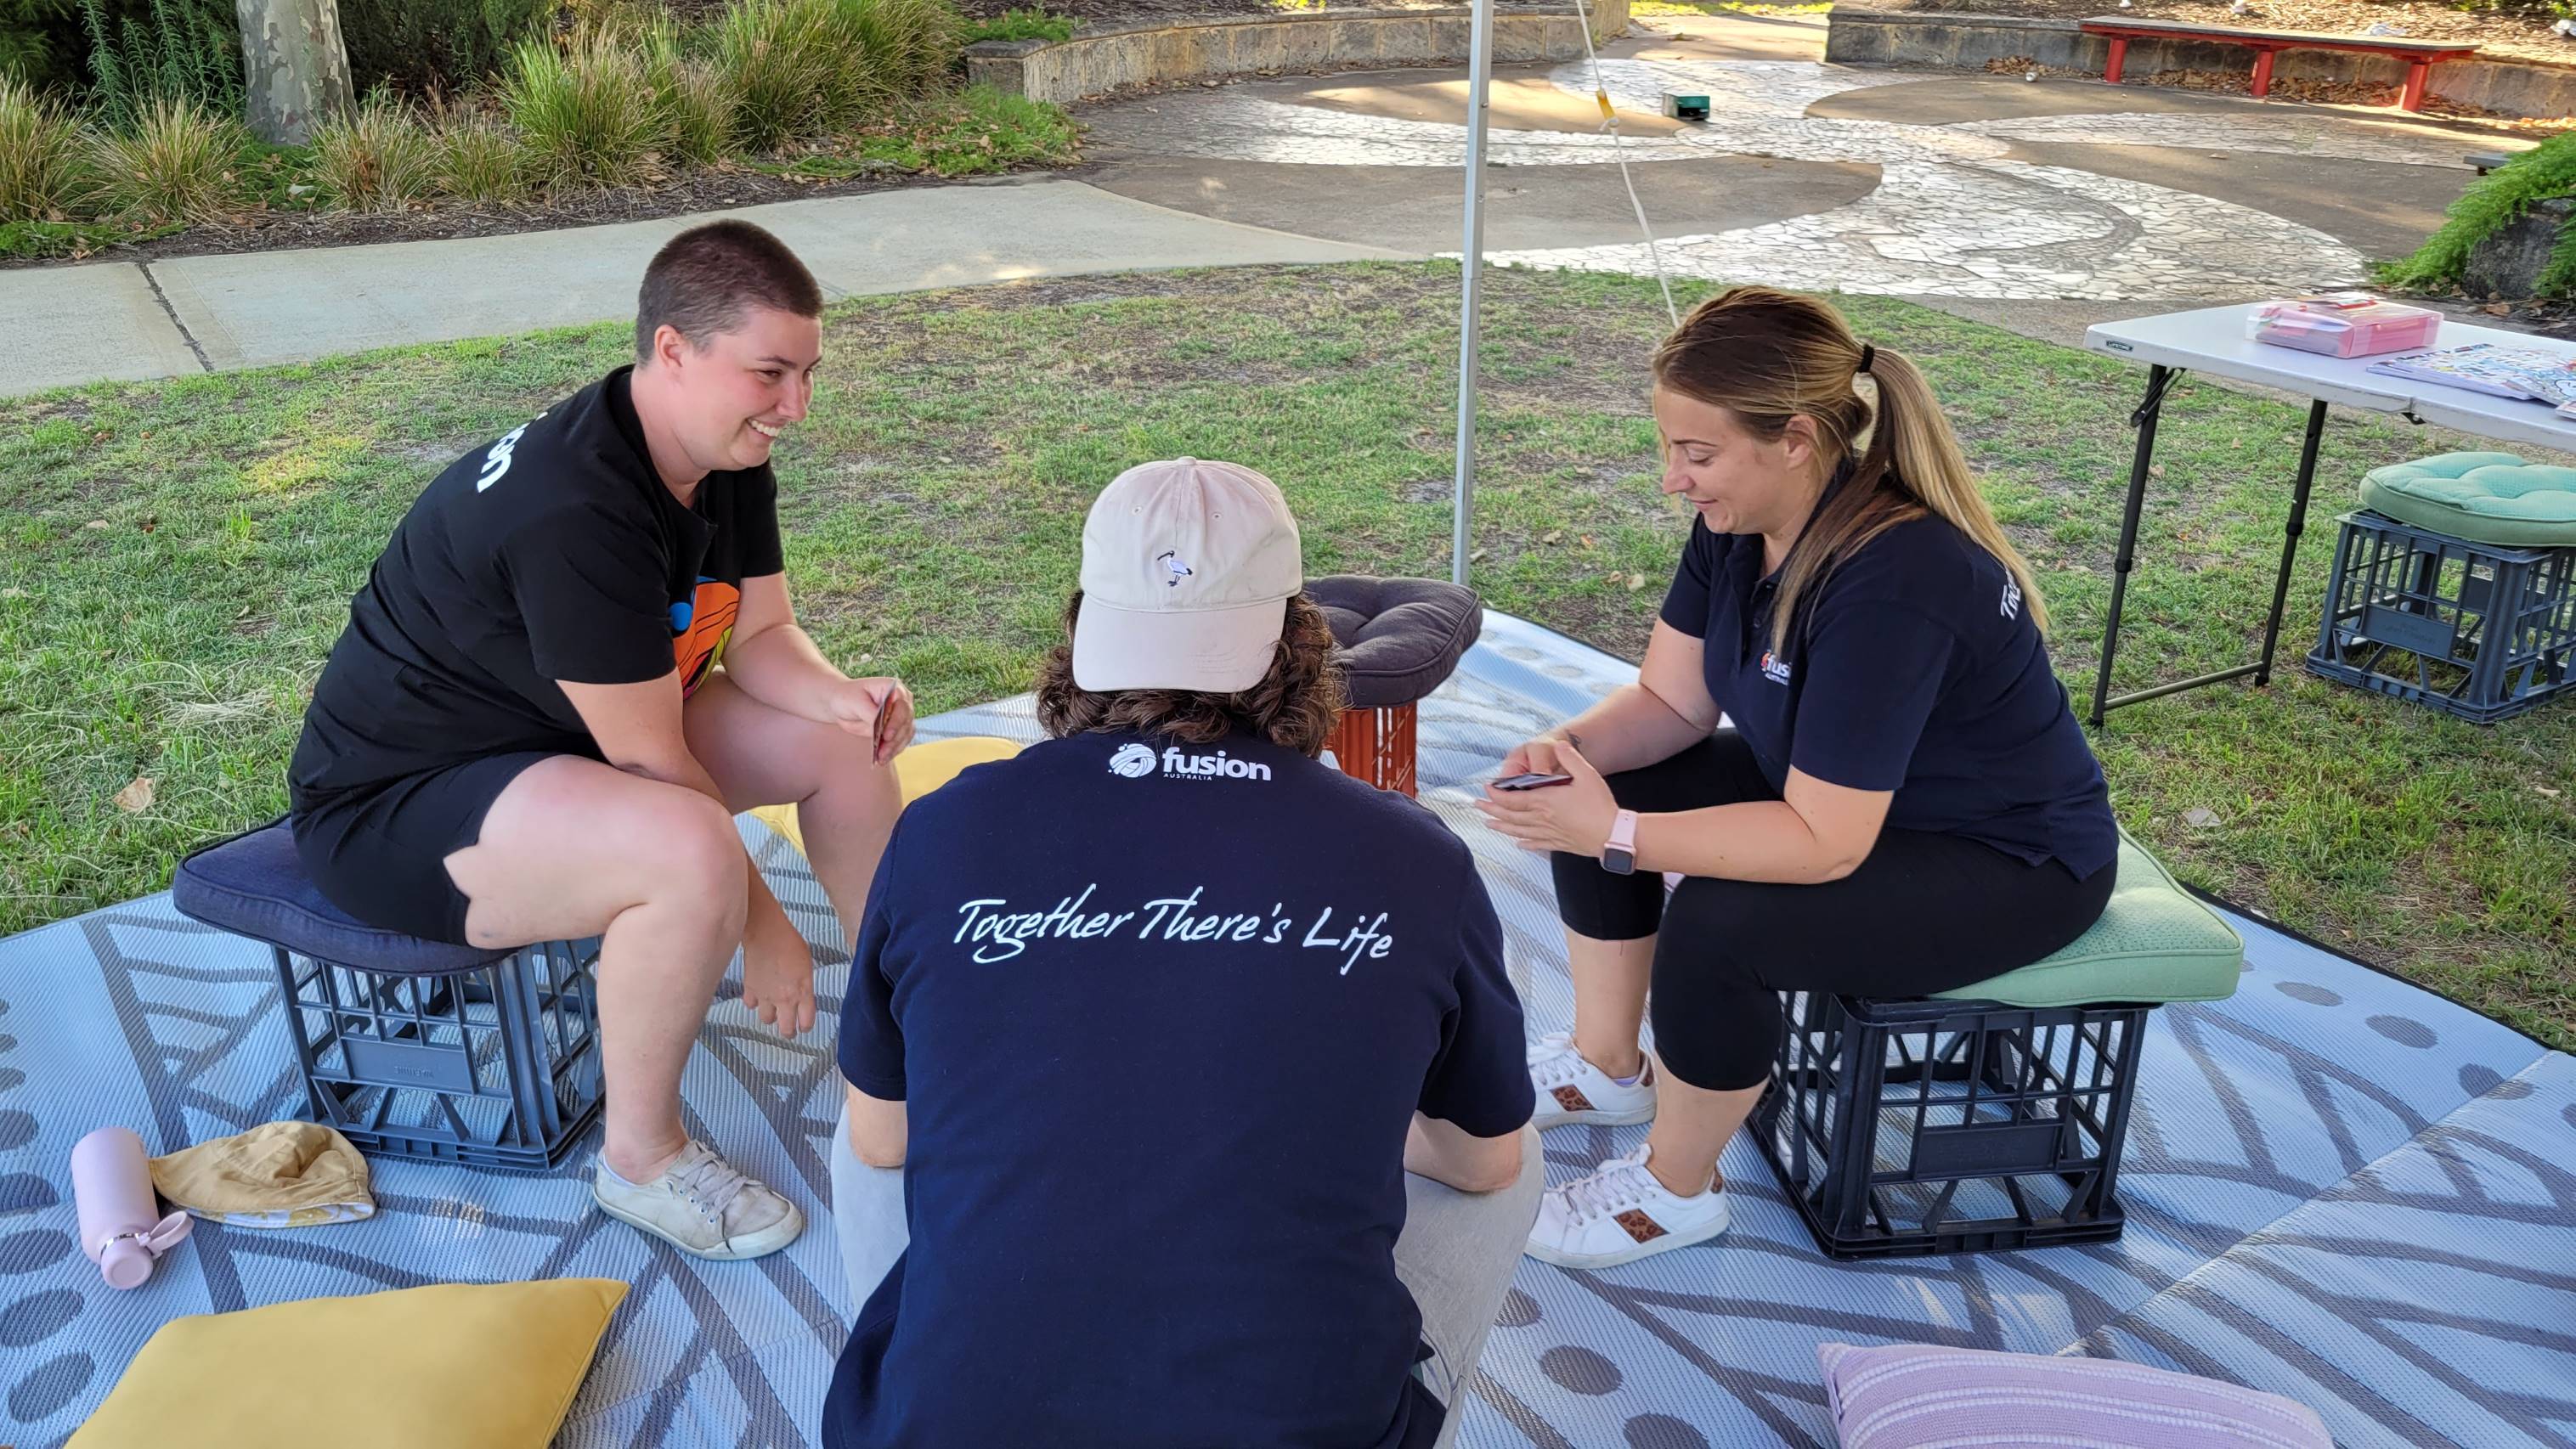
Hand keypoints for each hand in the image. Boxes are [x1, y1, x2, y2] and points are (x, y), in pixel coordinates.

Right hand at [739, 900, 817, 1038]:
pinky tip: (760, 993)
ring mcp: (766, 996)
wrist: (766, 933)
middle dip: (788, 1031)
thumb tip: (804, 997)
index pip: (806, 1023)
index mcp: (803, 992)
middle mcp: (785, 999)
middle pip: (786, 1030)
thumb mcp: (807, 965)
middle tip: (789, 1026)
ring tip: (773, 1007)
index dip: (805, 1026)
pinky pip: (752, 1005)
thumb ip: (805, 985)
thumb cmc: (790, 943)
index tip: (804, 1025)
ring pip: (767, 1020)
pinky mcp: (750, 990)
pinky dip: (755, 1002)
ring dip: (771, 1015)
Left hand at [823, 676, 915, 764]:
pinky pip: (899, 742)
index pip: (902, 706)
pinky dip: (892, 751)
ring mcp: (900, 716)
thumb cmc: (847, 697)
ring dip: (894, 748)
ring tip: (881, 758)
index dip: (896, 722)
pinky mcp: (896, 730)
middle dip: (895, 739)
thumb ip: (870, 713)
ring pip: (905, 734)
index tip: (886, 735)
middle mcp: (902, 702)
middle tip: (882, 752)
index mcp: (893, 688)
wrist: (840, 705)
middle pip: (906, 722)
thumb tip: (881, 727)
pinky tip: (882, 759)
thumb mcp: (855, 702)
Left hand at [1474, 739, 1619, 857]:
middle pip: (1509, 815)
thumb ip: (1570, 758)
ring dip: (1501, 827)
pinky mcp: (1559, 843)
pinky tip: (1518, 844)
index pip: (1512, 798)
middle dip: (1491, 810)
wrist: (1613, 834)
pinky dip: (1524, 843)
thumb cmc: (1600, 805)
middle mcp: (1542, 819)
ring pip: (1518, 831)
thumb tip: (1559, 745)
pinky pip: (1536, 844)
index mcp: (1545, 801)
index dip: (1496, 794)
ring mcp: (1549, 833)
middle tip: (1477, 805)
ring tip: (1488, 824)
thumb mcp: (1587, 774)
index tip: (1486, 788)